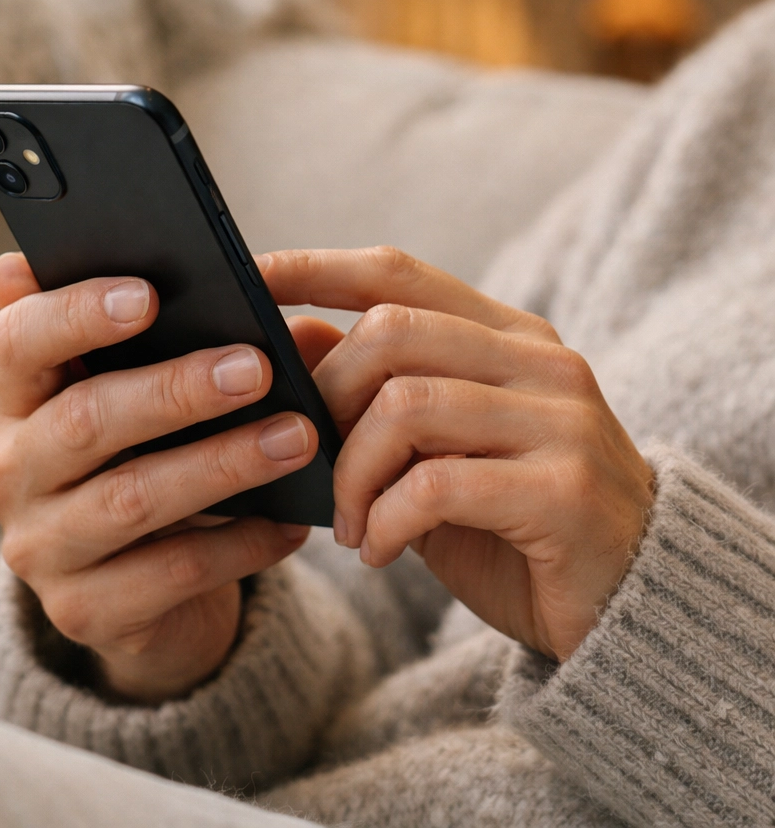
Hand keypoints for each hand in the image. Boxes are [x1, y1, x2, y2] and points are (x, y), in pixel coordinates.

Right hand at [0, 253, 317, 702]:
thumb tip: (225, 276)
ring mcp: (39, 547)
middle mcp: (8, 470)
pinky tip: (292, 520)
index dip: (76, 314)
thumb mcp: (131, 388)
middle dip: (175, 390)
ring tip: (297, 437)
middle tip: (256, 367)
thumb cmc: (141, 451)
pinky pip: (171, 574)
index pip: (17, 341)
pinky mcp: (84, 611)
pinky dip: (240, 543)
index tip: (149, 294)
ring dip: (222, 464)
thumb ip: (145, 331)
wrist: (136, 582)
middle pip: (84, 420)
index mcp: (14, 396)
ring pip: (131, 500)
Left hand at [260, 246, 654, 660]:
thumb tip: (292, 339)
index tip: (248, 276)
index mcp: (506, 335)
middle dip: (326, 398)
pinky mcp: (563, 489)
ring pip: (406, 405)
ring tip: (346, 522)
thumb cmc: (509, 521)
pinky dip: (384, 521)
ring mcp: (559, 420)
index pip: (397, 273)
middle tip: (309, 459)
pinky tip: (377, 552)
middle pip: (390, 333)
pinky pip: (435, 485)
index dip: (315, 269)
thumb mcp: (432, 450)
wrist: (624, 603)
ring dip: (350, 473)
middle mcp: (539, 361)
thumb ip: (375, 393)